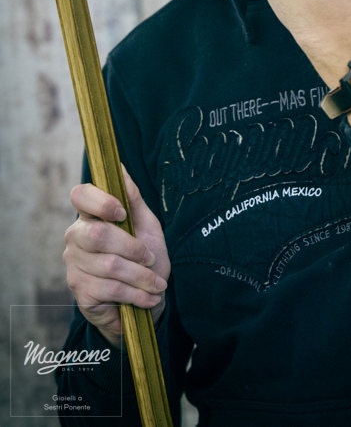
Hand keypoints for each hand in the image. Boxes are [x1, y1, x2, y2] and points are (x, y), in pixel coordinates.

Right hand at [63, 166, 169, 347]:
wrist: (144, 301)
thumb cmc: (145, 258)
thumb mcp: (146, 225)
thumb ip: (133, 198)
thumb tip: (120, 167)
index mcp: (90, 216)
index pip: (80, 195)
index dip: (101, 201)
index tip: (122, 212)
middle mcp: (76, 237)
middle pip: (99, 234)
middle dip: (133, 248)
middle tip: (151, 258)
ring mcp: (74, 266)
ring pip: (110, 265)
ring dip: (142, 276)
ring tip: (157, 284)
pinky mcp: (80, 293)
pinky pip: (112, 289)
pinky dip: (137, 294)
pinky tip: (149, 297)